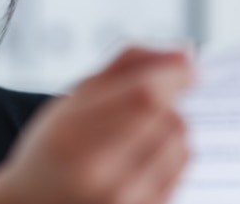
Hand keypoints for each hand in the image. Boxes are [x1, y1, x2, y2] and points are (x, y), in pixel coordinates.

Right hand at [0, 47, 193, 203]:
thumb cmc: (53, 149)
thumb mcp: (70, 101)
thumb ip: (122, 69)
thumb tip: (182, 52)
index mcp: (69, 135)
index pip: (141, 94)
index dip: (173, 72)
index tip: (186, 61)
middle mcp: (96, 172)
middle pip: (164, 116)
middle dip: (169, 97)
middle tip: (156, 93)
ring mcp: (121, 199)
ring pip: (179, 141)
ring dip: (171, 124)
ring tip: (140, 130)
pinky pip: (182, 169)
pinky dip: (172, 151)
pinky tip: (146, 153)